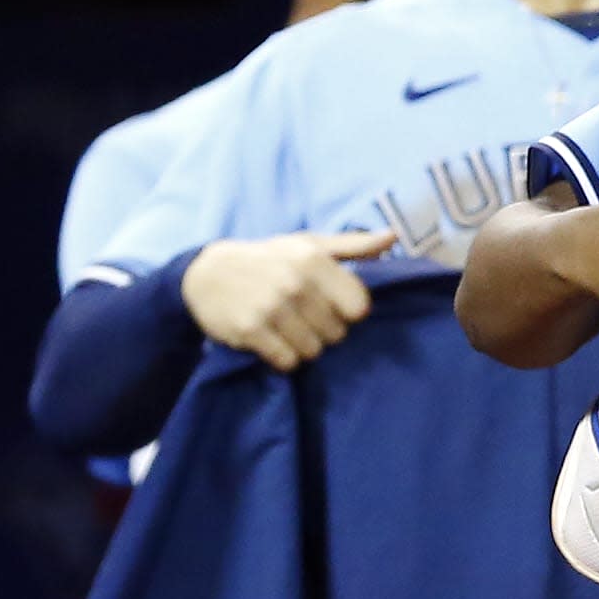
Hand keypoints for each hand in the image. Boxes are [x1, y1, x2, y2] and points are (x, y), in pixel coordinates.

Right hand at [182, 231, 393, 370]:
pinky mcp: (250, 330)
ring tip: (289, 328)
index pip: (358, 307)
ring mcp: (271, 308)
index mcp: (314, 260)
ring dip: (305, 346)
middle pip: (337, 333)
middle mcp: (295, 283)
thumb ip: (352, 245)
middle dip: (325, 330)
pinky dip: (284, 357)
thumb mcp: (308, 244)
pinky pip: (287, 361)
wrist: (206, 274)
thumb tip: (392, 237)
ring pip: (314, 350)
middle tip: (306, 318)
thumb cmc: (269, 258)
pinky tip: (274, 340)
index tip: (333, 306)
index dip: (349, 312)